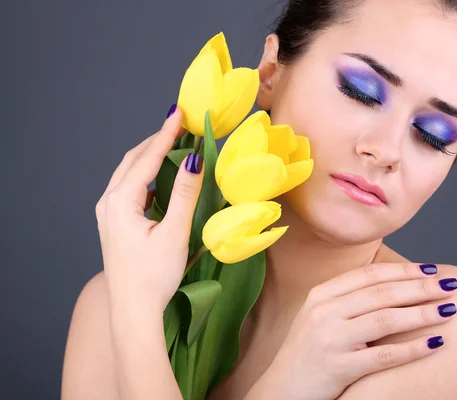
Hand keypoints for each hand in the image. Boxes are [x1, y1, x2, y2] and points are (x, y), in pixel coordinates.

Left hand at [95, 105, 203, 314]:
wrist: (133, 311)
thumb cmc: (154, 276)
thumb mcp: (174, 233)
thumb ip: (184, 193)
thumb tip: (194, 159)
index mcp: (120, 202)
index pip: (145, 158)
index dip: (165, 134)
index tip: (180, 113)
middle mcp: (108, 203)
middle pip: (132, 160)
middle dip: (156, 140)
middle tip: (179, 123)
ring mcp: (109, 213)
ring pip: (129, 173)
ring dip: (150, 156)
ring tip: (173, 143)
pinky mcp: (115, 223)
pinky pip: (130, 189)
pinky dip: (147, 175)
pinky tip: (161, 177)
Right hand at [246, 263, 456, 399]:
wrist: (281, 389)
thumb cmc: (308, 352)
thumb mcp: (320, 317)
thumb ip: (349, 300)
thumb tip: (396, 286)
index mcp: (321, 294)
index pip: (369, 275)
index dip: (403, 271)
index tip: (431, 271)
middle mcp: (324, 311)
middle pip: (382, 293)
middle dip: (420, 288)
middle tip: (450, 285)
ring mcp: (330, 338)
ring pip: (386, 319)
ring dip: (422, 313)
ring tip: (449, 309)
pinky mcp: (338, 366)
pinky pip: (383, 355)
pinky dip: (412, 348)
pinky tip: (435, 343)